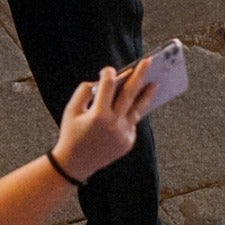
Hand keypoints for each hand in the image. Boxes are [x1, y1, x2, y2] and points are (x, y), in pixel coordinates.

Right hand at [53, 60, 154, 180]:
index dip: (108, 75)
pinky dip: (132, 111)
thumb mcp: (70, 110)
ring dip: (146, 94)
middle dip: (139, 75)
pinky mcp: (129, 141)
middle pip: (130, 93)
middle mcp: (114, 123)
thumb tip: (100, 82)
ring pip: (138, 108)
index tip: (108, 69)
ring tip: (154, 83)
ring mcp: (124, 133)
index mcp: (98, 115)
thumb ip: (84, 92)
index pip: (108, 87)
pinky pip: (132, 122)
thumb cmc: (71, 133)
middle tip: (148, 62)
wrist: (75, 163)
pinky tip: (136, 105)